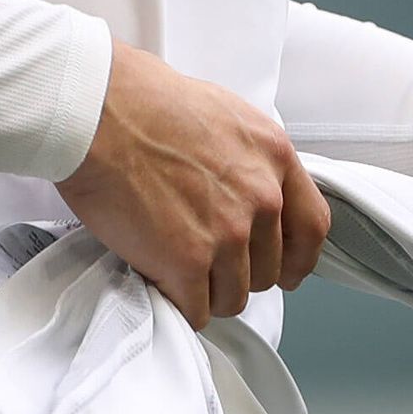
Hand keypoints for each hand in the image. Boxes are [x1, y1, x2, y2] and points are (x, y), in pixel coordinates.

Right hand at [57, 43, 329, 328]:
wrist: (100, 112)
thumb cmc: (147, 104)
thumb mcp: (225, 116)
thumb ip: (249, 159)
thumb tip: (248, 192)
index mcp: (275, 157)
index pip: (312, 227)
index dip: (298, 258)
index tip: (286, 270)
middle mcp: (263, 197)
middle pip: (269, 269)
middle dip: (239, 272)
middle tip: (204, 260)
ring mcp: (229, 232)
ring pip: (234, 296)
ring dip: (207, 291)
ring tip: (175, 266)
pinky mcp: (189, 261)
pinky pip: (198, 309)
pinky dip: (179, 303)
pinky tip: (160, 280)